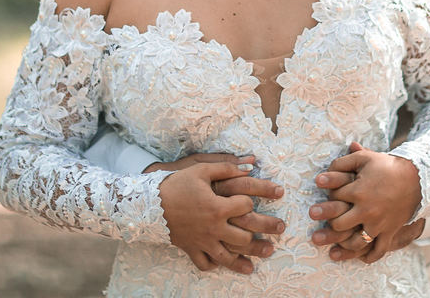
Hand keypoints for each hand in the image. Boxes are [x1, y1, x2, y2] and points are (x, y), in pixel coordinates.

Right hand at [157, 155, 284, 273]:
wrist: (148, 204)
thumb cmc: (176, 184)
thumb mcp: (201, 169)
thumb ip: (227, 166)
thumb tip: (251, 163)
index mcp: (217, 207)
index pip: (246, 206)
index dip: (256, 198)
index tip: (262, 196)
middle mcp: (213, 228)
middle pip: (245, 236)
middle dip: (266, 232)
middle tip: (281, 229)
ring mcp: (203, 242)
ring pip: (229, 256)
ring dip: (248, 259)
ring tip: (264, 257)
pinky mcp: (191, 249)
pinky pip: (205, 264)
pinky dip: (215, 265)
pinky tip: (224, 263)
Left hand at [308, 142, 421, 262]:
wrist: (416, 178)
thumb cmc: (386, 166)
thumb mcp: (364, 158)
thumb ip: (341, 163)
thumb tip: (320, 177)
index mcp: (358, 191)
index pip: (334, 197)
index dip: (329, 195)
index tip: (329, 193)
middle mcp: (367, 210)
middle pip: (339, 224)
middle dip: (330, 223)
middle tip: (325, 223)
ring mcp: (379, 223)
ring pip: (356, 242)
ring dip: (344, 245)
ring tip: (335, 245)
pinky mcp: (390, 231)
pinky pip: (378, 250)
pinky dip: (369, 257)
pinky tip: (361, 258)